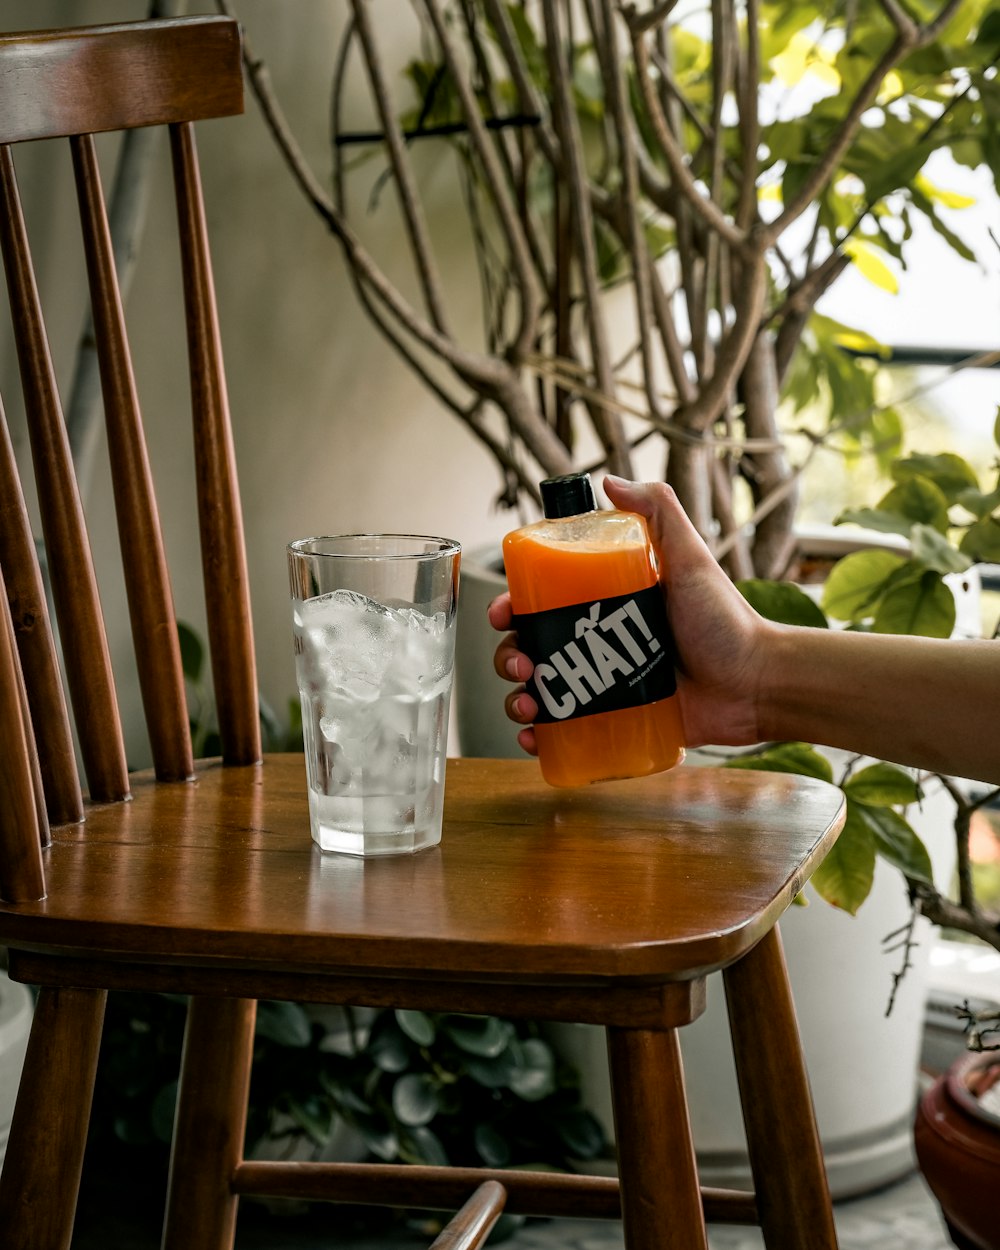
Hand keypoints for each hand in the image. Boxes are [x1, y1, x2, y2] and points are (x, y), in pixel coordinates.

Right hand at [489, 475, 773, 750]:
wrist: (756, 683)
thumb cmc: (726, 619)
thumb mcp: (689, 556)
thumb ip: (658, 511)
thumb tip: (608, 480)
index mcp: (605, 605)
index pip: (541, 603)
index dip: (512, 608)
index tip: (502, 614)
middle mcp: (597, 646)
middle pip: (531, 648)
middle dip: (509, 657)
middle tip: (521, 664)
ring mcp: (603, 688)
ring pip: (540, 692)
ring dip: (516, 698)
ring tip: (528, 703)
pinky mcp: (615, 726)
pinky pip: (564, 732)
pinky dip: (537, 736)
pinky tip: (533, 736)